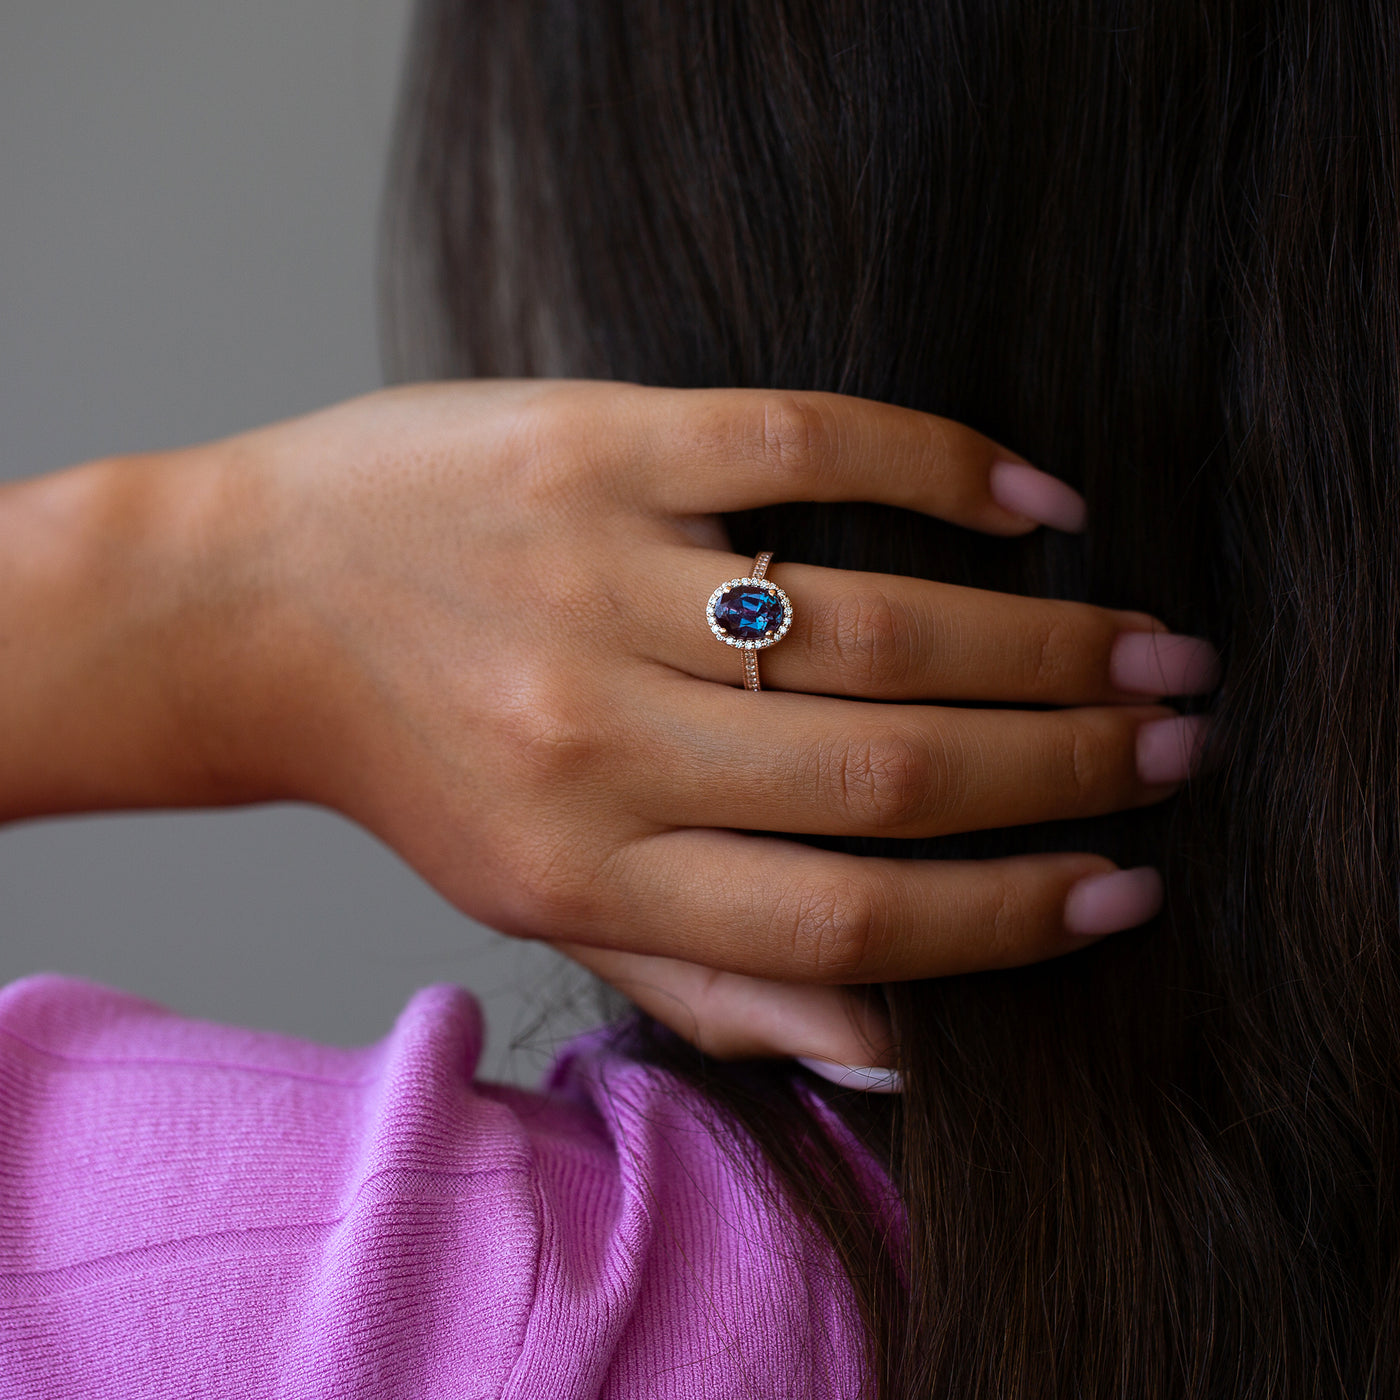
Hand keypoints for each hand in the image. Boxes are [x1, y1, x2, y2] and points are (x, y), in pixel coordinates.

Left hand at [178, 380, 1213, 1071]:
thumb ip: (712, 977)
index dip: (1011, 914)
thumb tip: (897, 1047)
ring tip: (1141, 642)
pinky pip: (802, 444)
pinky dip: (941, 467)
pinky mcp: (596, 443)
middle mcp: (601, 735)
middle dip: (1064, 765)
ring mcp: (598, 577)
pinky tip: (1034, 499)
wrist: (244, 606)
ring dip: (1038, 637)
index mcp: (590, 865)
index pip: (850, 915)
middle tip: (1175, 739)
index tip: (1122, 885)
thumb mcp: (539, 903)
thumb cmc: (410, 759)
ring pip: (871, 620)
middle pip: (889, 768)